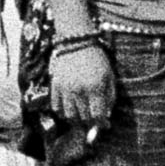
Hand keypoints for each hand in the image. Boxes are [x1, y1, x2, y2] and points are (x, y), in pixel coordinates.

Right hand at [40, 39, 111, 154]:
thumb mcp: (110, 76)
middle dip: (90, 122)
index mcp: (95, 88)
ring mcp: (64, 89)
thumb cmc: (97, 59)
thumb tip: (106, 116)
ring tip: (82, 116)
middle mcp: (78, 91)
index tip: (104, 124)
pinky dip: (63, 113)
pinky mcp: (54, 86)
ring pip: (69, 116)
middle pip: (83, 118)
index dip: (101, 124)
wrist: (76, 41)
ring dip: (76, 120)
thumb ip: (110, 97)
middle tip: (93, 119)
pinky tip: (69, 110)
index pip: (97, 116)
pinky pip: (56, 107)